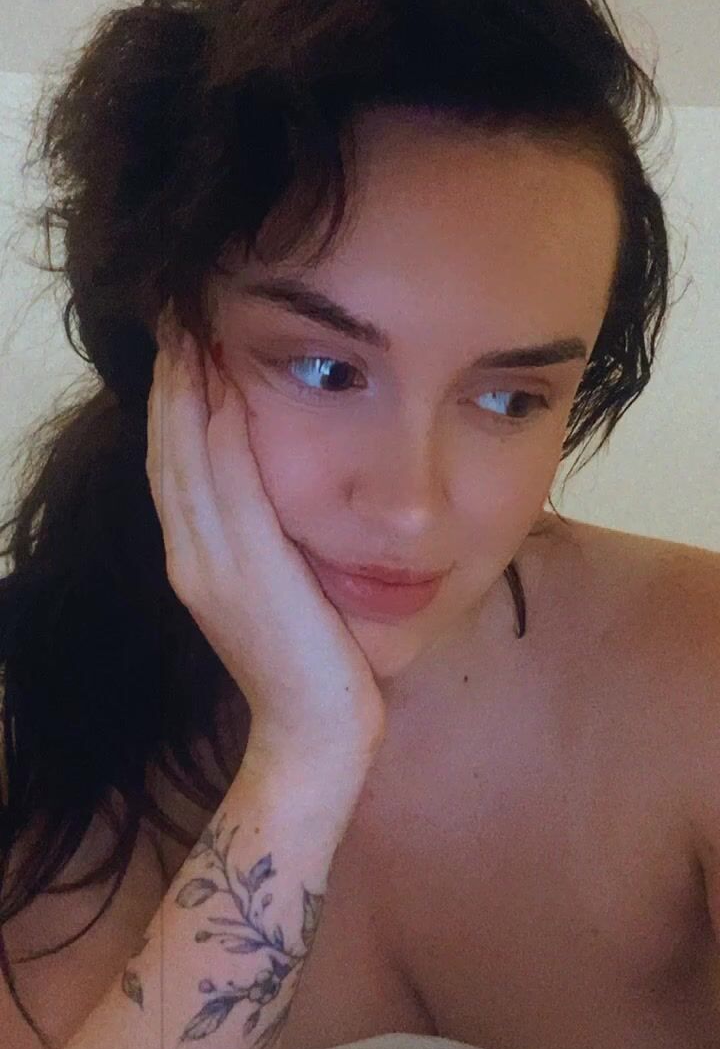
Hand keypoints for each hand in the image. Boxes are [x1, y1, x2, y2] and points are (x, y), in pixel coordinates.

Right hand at [145, 300, 386, 769]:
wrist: (317, 734)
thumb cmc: (313, 660)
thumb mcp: (280, 589)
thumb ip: (265, 539)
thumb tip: (280, 487)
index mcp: (198, 558)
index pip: (176, 461)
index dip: (174, 400)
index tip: (183, 343)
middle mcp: (191, 555)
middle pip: (169, 449)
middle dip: (170, 380)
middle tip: (176, 314)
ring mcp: (210, 565)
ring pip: (186, 458)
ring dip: (187, 390)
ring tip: (190, 330)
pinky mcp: (245, 573)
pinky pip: (226, 488)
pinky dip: (219, 434)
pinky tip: (225, 387)